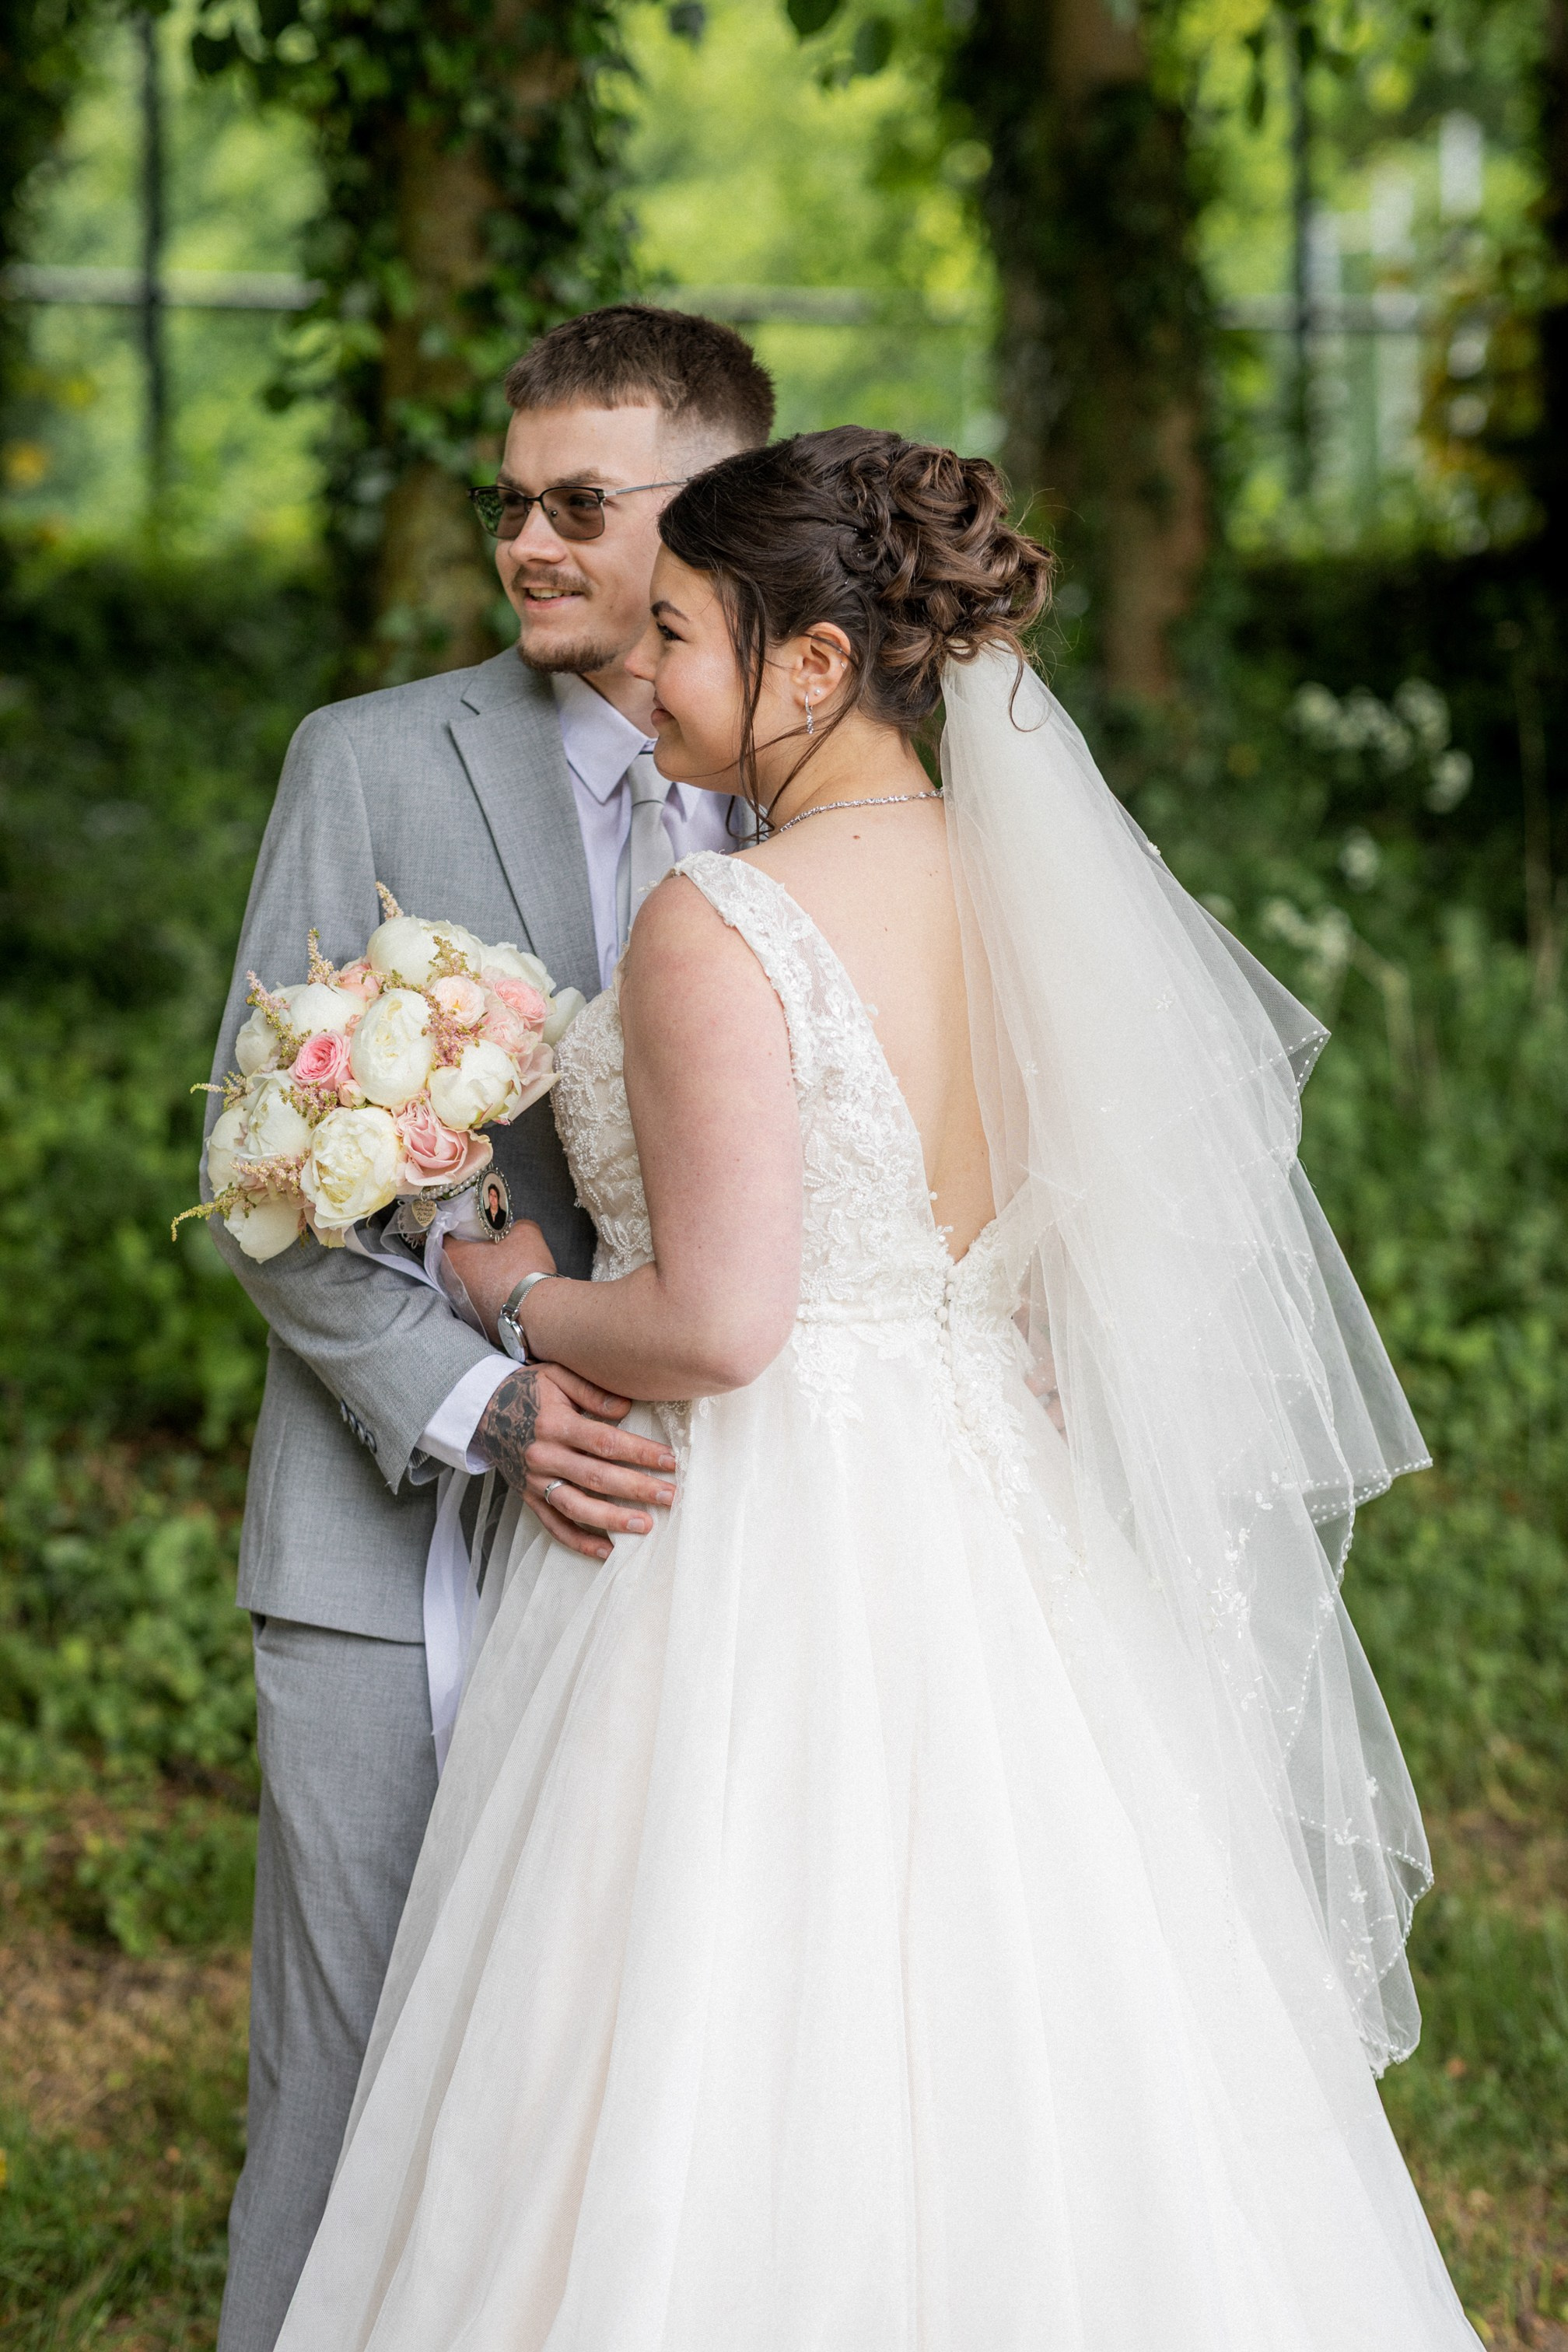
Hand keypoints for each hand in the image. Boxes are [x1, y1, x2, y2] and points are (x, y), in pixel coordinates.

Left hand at [445, 1219, 555, 1344]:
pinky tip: (509, 1291)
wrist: (537, 1310)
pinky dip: (492, 1296)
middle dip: (473, 1255)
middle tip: (491, 1248)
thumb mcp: (526, 1232)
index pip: (447, 1237)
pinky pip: (482, 1303)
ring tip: (504, 1271)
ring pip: (470, 1285)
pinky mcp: (479, 1322)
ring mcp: (465, 1306)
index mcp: (456, 1258)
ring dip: (483, 1278)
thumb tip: (515, 1230)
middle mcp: (453, 1284)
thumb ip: (515, 1226)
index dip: (462, 1230)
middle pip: (458, 1263)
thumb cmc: (524, 1271)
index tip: (474, 1229)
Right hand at [475, 1364, 676, 1561]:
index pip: (605, 1442)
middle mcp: (544, 1457)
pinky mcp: (529, 1498)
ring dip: (613, 1519)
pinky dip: (580, 1541)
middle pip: (597, 1478)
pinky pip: (555, 1525)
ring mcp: (536, 1482)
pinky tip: (607, 1550)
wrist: (483, 1410)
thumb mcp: (558, 1376)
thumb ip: (593, 1391)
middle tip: (670, 1495)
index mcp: (555, 1425)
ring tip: (645, 1525)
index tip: (669, 1460)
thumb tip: (627, 1409)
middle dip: (637, 1488)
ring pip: (577, 1507)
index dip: (639, 1453)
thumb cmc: (528, 1390)